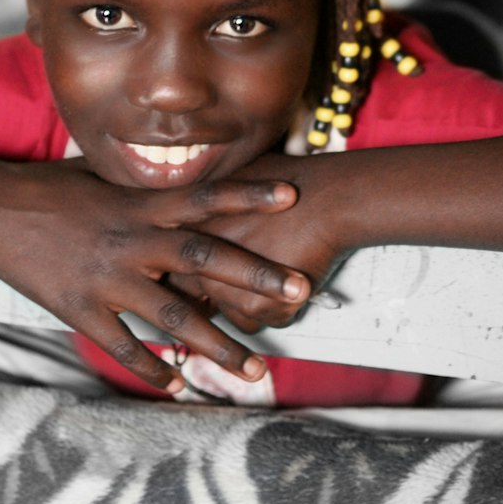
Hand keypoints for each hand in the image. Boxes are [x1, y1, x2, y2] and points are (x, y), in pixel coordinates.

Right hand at [0, 161, 310, 391]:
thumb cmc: (47, 188)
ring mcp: (108, 277)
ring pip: (173, 316)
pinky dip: (151, 367)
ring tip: (255, 368)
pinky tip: (176, 385)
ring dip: (217, 345)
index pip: (206, 197)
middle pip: (205, 258)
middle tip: (300, 290)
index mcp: (140, 204)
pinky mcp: (80, 308)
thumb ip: (143, 181)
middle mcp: (133, 239)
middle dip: (255, 275)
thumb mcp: (101, 175)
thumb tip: (177, 171)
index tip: (294, 195)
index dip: (250, 195)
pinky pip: (123, 345)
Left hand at [167, 153, 348, 333]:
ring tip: (278, 281)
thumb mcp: (238, 181)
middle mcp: (199, 262)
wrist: (327, 197)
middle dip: (223, 297)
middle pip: (200, 298)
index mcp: (189, 229)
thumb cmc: (290, 183)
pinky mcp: (255, 305)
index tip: (205, 278)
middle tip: (245, 291)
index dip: (194, 275)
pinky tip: (294, 284)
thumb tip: (211, 212)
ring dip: (257, 304)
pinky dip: (284, 310)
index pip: (175, 267)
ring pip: (236, 315)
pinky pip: (267, 322)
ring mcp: (225, 286)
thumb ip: (216, 203)